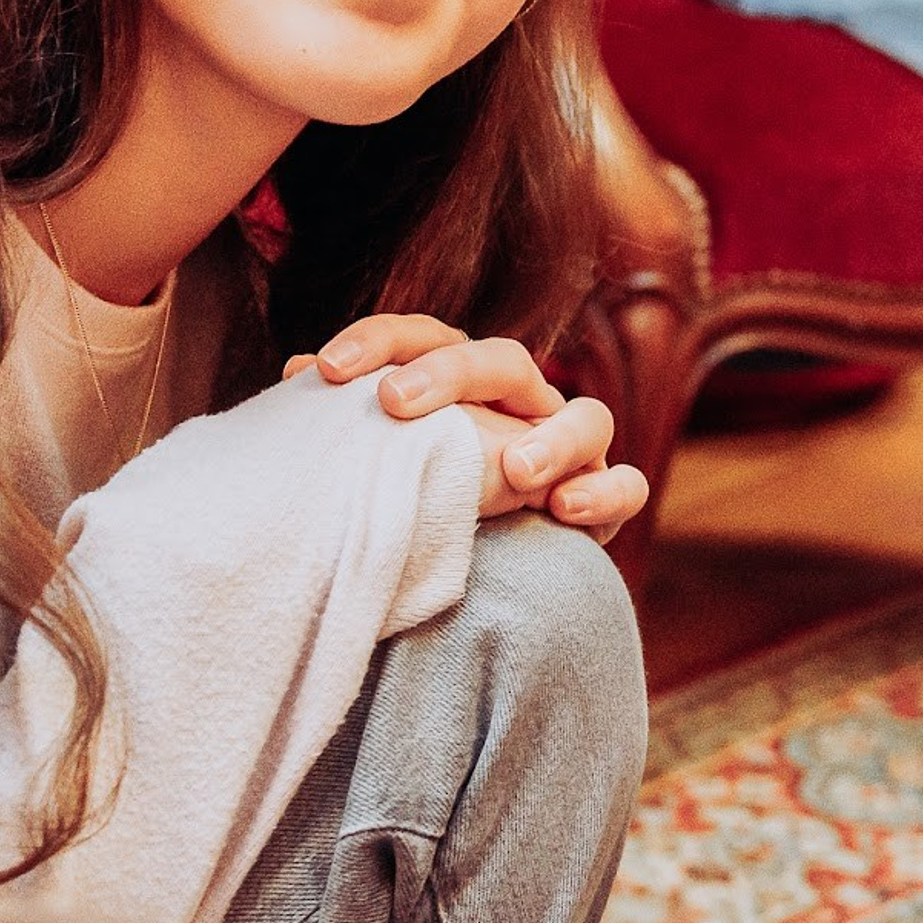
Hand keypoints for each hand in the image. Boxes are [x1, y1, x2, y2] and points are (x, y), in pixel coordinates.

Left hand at [291, 314, 650, 535]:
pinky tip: (564, 509)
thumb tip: (293, 371)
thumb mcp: (381, 465)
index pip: (428, 337)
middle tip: (396, 403)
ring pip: (590, 415)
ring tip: (516, 470)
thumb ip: (354, 423)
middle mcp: (524, 405)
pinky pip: (628, 486)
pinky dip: (604, 493)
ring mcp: (572, 451)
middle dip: (450, 374)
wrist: (474, 584)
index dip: (379, 340)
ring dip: (554, 438)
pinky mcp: (604, 499)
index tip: (323, 370)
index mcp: (464, 386)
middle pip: (504, 360)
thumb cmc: (414, 510)